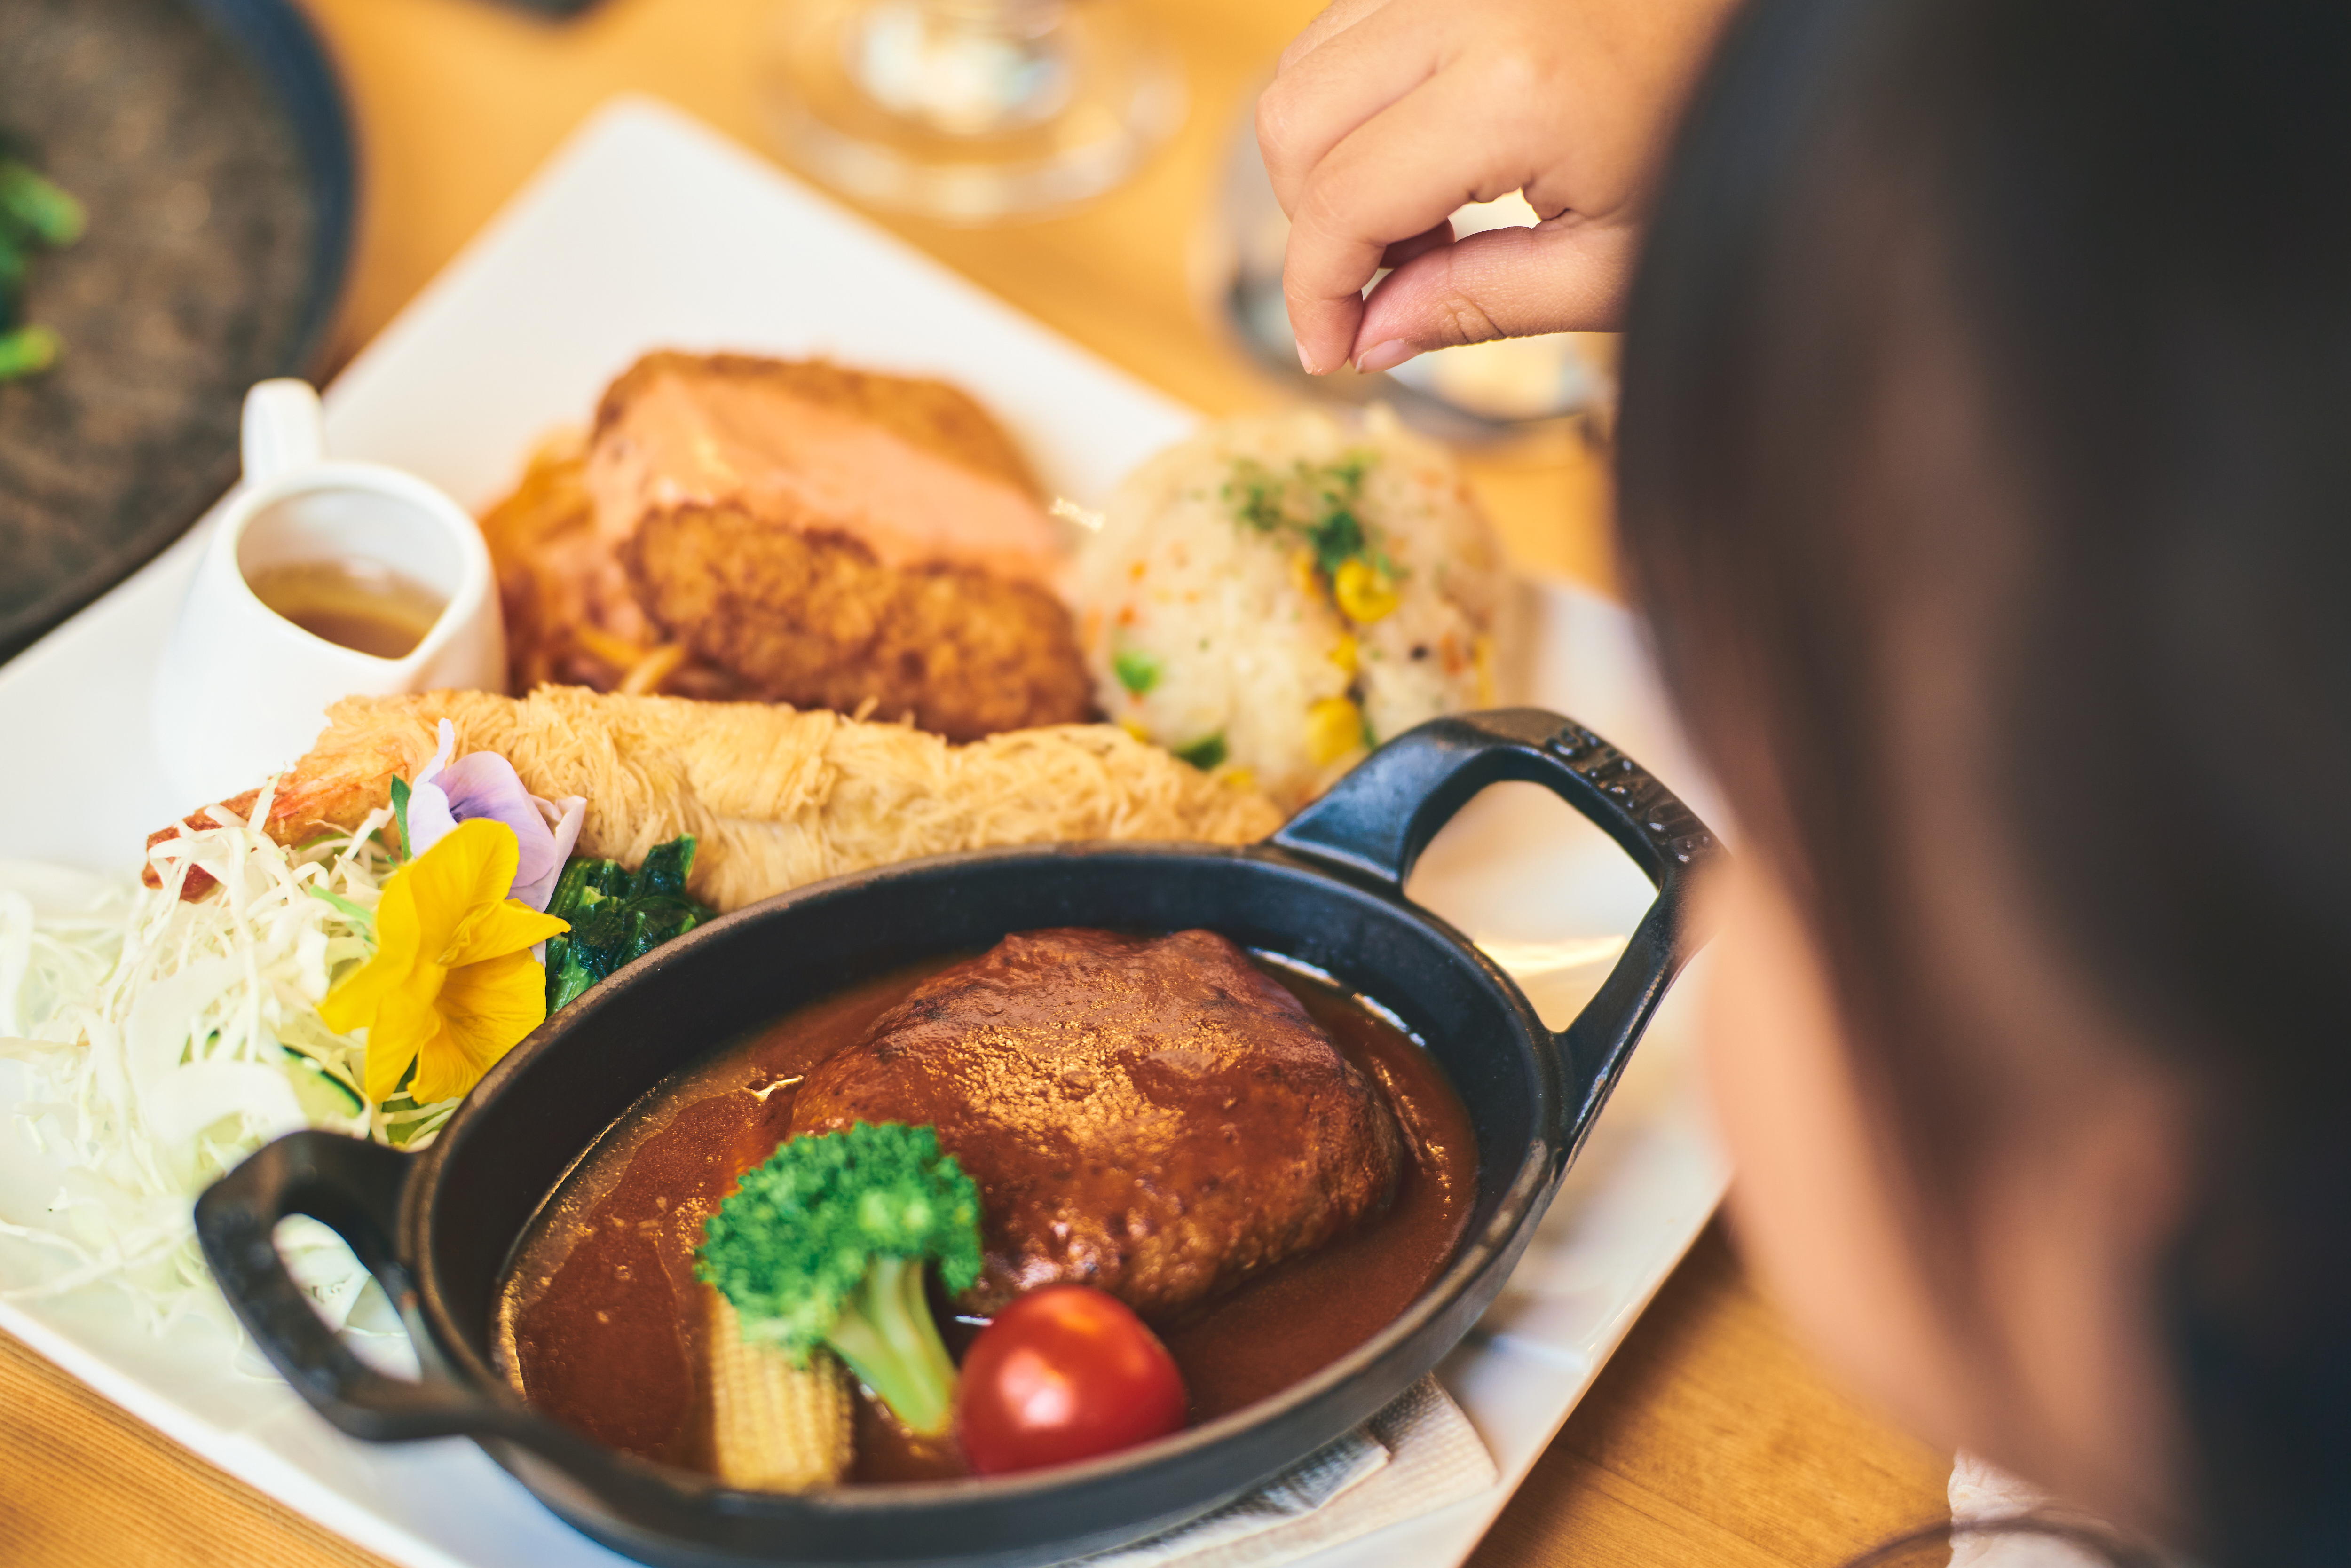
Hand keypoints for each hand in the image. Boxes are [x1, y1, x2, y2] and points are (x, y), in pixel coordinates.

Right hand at [1258, 0, 1740, 374]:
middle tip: (1383, 290)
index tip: (1329, 353)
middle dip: (1311, 225)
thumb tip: (1370, 341)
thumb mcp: (1615, 263)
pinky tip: (1428, 160)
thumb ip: (1479, 305)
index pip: (1338, 203)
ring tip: (1418, 228)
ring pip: (1306, 66)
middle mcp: (1466, 4)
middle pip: (1292, 123)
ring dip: (1328, 162)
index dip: (1312, 295)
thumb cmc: (1719, 137)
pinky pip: (1352, 25)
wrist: (1785, 28)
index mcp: (1513, 92)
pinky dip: (1358, 104)